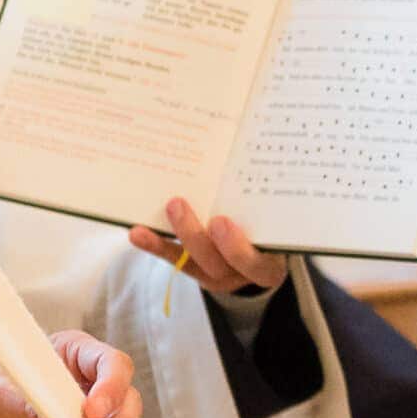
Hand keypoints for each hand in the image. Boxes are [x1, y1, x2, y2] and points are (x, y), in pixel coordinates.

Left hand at [128, 198, 286, 295]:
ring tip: (166, 205)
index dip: (237, 247)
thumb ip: (267, 198)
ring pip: (194, 262)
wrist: (265, 251)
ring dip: (176, 233)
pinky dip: (155, 245)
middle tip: (178, 204)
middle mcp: (243, 274)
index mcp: (270, 263)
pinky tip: (138, 232)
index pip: (258, 264)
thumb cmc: (273, 226)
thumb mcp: (279, 219)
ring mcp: (218, 274)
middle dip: (195, 235)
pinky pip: (174, 259)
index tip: (220, 220)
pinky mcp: (196, 269)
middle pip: (218, 263)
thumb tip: (261, 144)